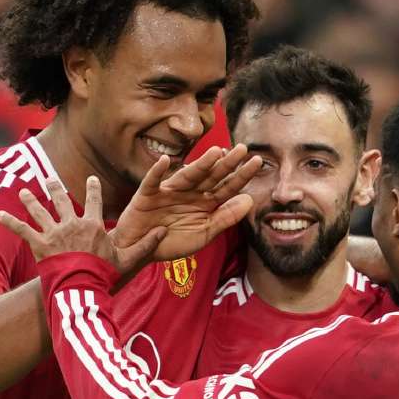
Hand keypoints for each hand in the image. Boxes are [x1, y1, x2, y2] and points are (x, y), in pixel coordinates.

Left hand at [0, 177, 167, 273]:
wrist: (82, 284)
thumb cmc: (104, 274)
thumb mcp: (127, 260)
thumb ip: (144, 246)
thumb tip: (163, 233)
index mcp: (92, 225)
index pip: (93, 201)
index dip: (93, 189)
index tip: (91, 180)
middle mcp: (72, 223)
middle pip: (62, 200)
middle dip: (55, 187)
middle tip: (50, 179)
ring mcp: (54, 232)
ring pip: (39, 211)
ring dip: (30, 201)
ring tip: (23, 193)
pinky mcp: (39, 244)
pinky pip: (21, 230)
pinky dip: (9, 222)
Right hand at [112, 144, 260, 260]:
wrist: (141, 250)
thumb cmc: (172, 241)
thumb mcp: (204, 233)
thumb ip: (225, 218)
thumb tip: (249, 201)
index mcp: (204, 202)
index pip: (226, 187)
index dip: (241, 175)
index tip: (257, 161)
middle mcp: (189, 193)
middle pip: (211, 176)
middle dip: (226, 164)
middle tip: (242, 148)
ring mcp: (169, 192)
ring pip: (187, 176)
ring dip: (200, 164)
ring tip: (215, 152)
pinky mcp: (147, 195)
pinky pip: (153, 182)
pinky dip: (157, 171)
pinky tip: (166, 161)